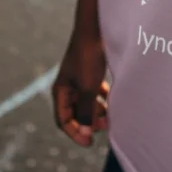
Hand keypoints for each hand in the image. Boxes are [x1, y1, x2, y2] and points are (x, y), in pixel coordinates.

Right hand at [52, 31, 108, 146]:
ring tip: (111, 116)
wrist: (95, 30)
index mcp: (60, 91)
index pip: (63, 121)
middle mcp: (67, 87)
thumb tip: (86, 132)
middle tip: (106, 127)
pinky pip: (93, 93)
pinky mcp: (88, 72)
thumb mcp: (88, 88)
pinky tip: (111, 99)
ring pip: (85, 103)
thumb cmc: (88, 58)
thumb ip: (86, 111)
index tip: (90, 141)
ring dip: (96, 112)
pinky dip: (101, 99)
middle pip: (74, 114)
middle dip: (88, 122)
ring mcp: (77, 80)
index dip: (75, 133)